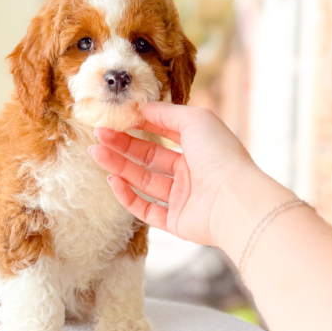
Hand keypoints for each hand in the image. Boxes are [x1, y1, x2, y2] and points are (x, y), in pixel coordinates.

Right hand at [89, 102, 291, 248]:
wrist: (234, 200)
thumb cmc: (219, 154)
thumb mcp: (195, 119)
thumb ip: (166, 112)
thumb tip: (141, 108)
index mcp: (199, 147)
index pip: (165, 133)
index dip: (140, 125)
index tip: (116, 118)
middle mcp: (191, 172)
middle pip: (149, 157)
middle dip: (123, 145)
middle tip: (98, 135)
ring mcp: (183, 198)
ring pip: (144, 181)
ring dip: (119, 167)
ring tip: (96, 153)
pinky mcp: (176, 222)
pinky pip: (146, 209)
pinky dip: (128, 196)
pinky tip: (113, 180)